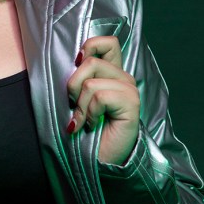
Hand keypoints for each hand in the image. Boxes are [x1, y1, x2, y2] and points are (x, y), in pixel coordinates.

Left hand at [66, 36, 140, 165]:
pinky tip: (92, 125)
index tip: (77, 65)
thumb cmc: (85, 131)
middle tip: (76, 107)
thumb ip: (79, 79)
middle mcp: (123, 78)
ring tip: (84, 120)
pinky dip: (89, 114)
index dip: (90, 47)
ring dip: (80, 106)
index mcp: (111, 73)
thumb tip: (73, 59)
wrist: (97, 160)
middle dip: (73, 87)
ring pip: (91, 82)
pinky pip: (100, 97)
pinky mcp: (131, 104)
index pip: (108, 42)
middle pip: (91, 62)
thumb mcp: (76, 100)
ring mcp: (129, 90)